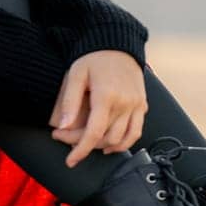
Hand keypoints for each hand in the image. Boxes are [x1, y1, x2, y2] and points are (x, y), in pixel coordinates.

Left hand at [49, 49, 147, 167]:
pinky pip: (136, 132)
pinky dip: (123, 143)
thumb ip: (70, 102)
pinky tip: (108, 144)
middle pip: (105, 138)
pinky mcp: (142, 105)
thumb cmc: (93, 58)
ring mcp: (136, 105)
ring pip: (121, 140)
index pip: (94, 133)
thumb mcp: (75, 75)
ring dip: (102, 147)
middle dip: (83, 144)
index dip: (80, 150)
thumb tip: (62, 126)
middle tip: (66, 137)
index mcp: (106, 96)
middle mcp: (125, 103)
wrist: (117, 44)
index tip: (70, 161)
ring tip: (85, 141)